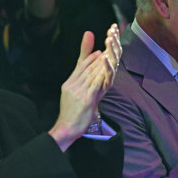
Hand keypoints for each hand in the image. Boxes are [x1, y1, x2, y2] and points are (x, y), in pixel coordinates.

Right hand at [49, 25, 120, 150]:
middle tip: (108, 49)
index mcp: (68, 83)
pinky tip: (108, 71)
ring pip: (92, 75)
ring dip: (102, 65)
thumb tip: (88, 78)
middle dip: (98, 58)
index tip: (99, 51)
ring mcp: (78, 92)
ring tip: (110, 57)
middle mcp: (72, 85)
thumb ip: (80, 86)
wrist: (66, 128)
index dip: (90, 58)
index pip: (80, 67)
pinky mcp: (85, 100)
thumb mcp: (73, 96)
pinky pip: (95, 85)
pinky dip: (102, 77)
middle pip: (87, 68)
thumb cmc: (72, 114)